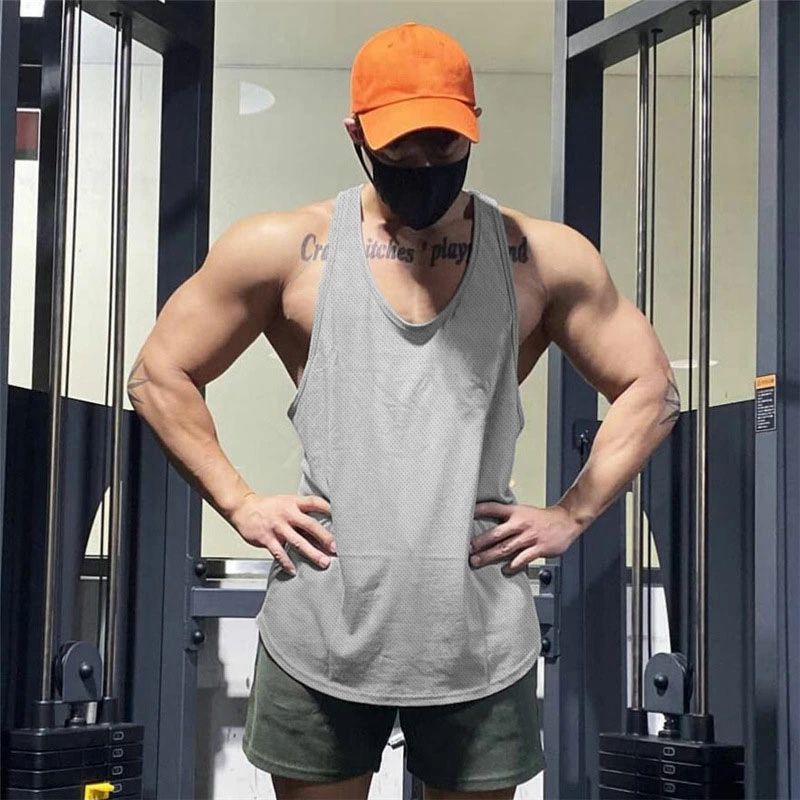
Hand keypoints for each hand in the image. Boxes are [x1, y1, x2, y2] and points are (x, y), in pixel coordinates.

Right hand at [230, 493, 336, 574]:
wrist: (243, 508)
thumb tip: (322, 526)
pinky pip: (279, 552)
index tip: (342, 517)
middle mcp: (287, 514)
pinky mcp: (266, 538)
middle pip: (310, 525)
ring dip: (312, 553)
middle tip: (336, 547)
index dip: (328, 508)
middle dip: (324, 537)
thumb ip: (302, 513)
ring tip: (323, 561)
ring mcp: (277, 526)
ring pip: (297, 541)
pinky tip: (294, 570)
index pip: (315, 502)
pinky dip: (286, 562)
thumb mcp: (287, 503)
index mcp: (294, 503)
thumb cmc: (269, 507)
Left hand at [469, 502, 583, 574]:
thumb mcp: (523, 512)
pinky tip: (505, 569)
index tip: (466, 514)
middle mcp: (521, 523)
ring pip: (506, 547)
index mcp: (515, 512)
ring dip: (490, 555)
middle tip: (467, 548)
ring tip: (477, 561)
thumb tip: (487, 525)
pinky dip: (513, 565)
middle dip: (480, 542)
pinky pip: (523, 558)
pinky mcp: (539, 548)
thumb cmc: (541, 518)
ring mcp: (530, 537)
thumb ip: (507, 518)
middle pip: (496, 533)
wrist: (566, 520)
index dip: (480, 510)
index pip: (494, 508)